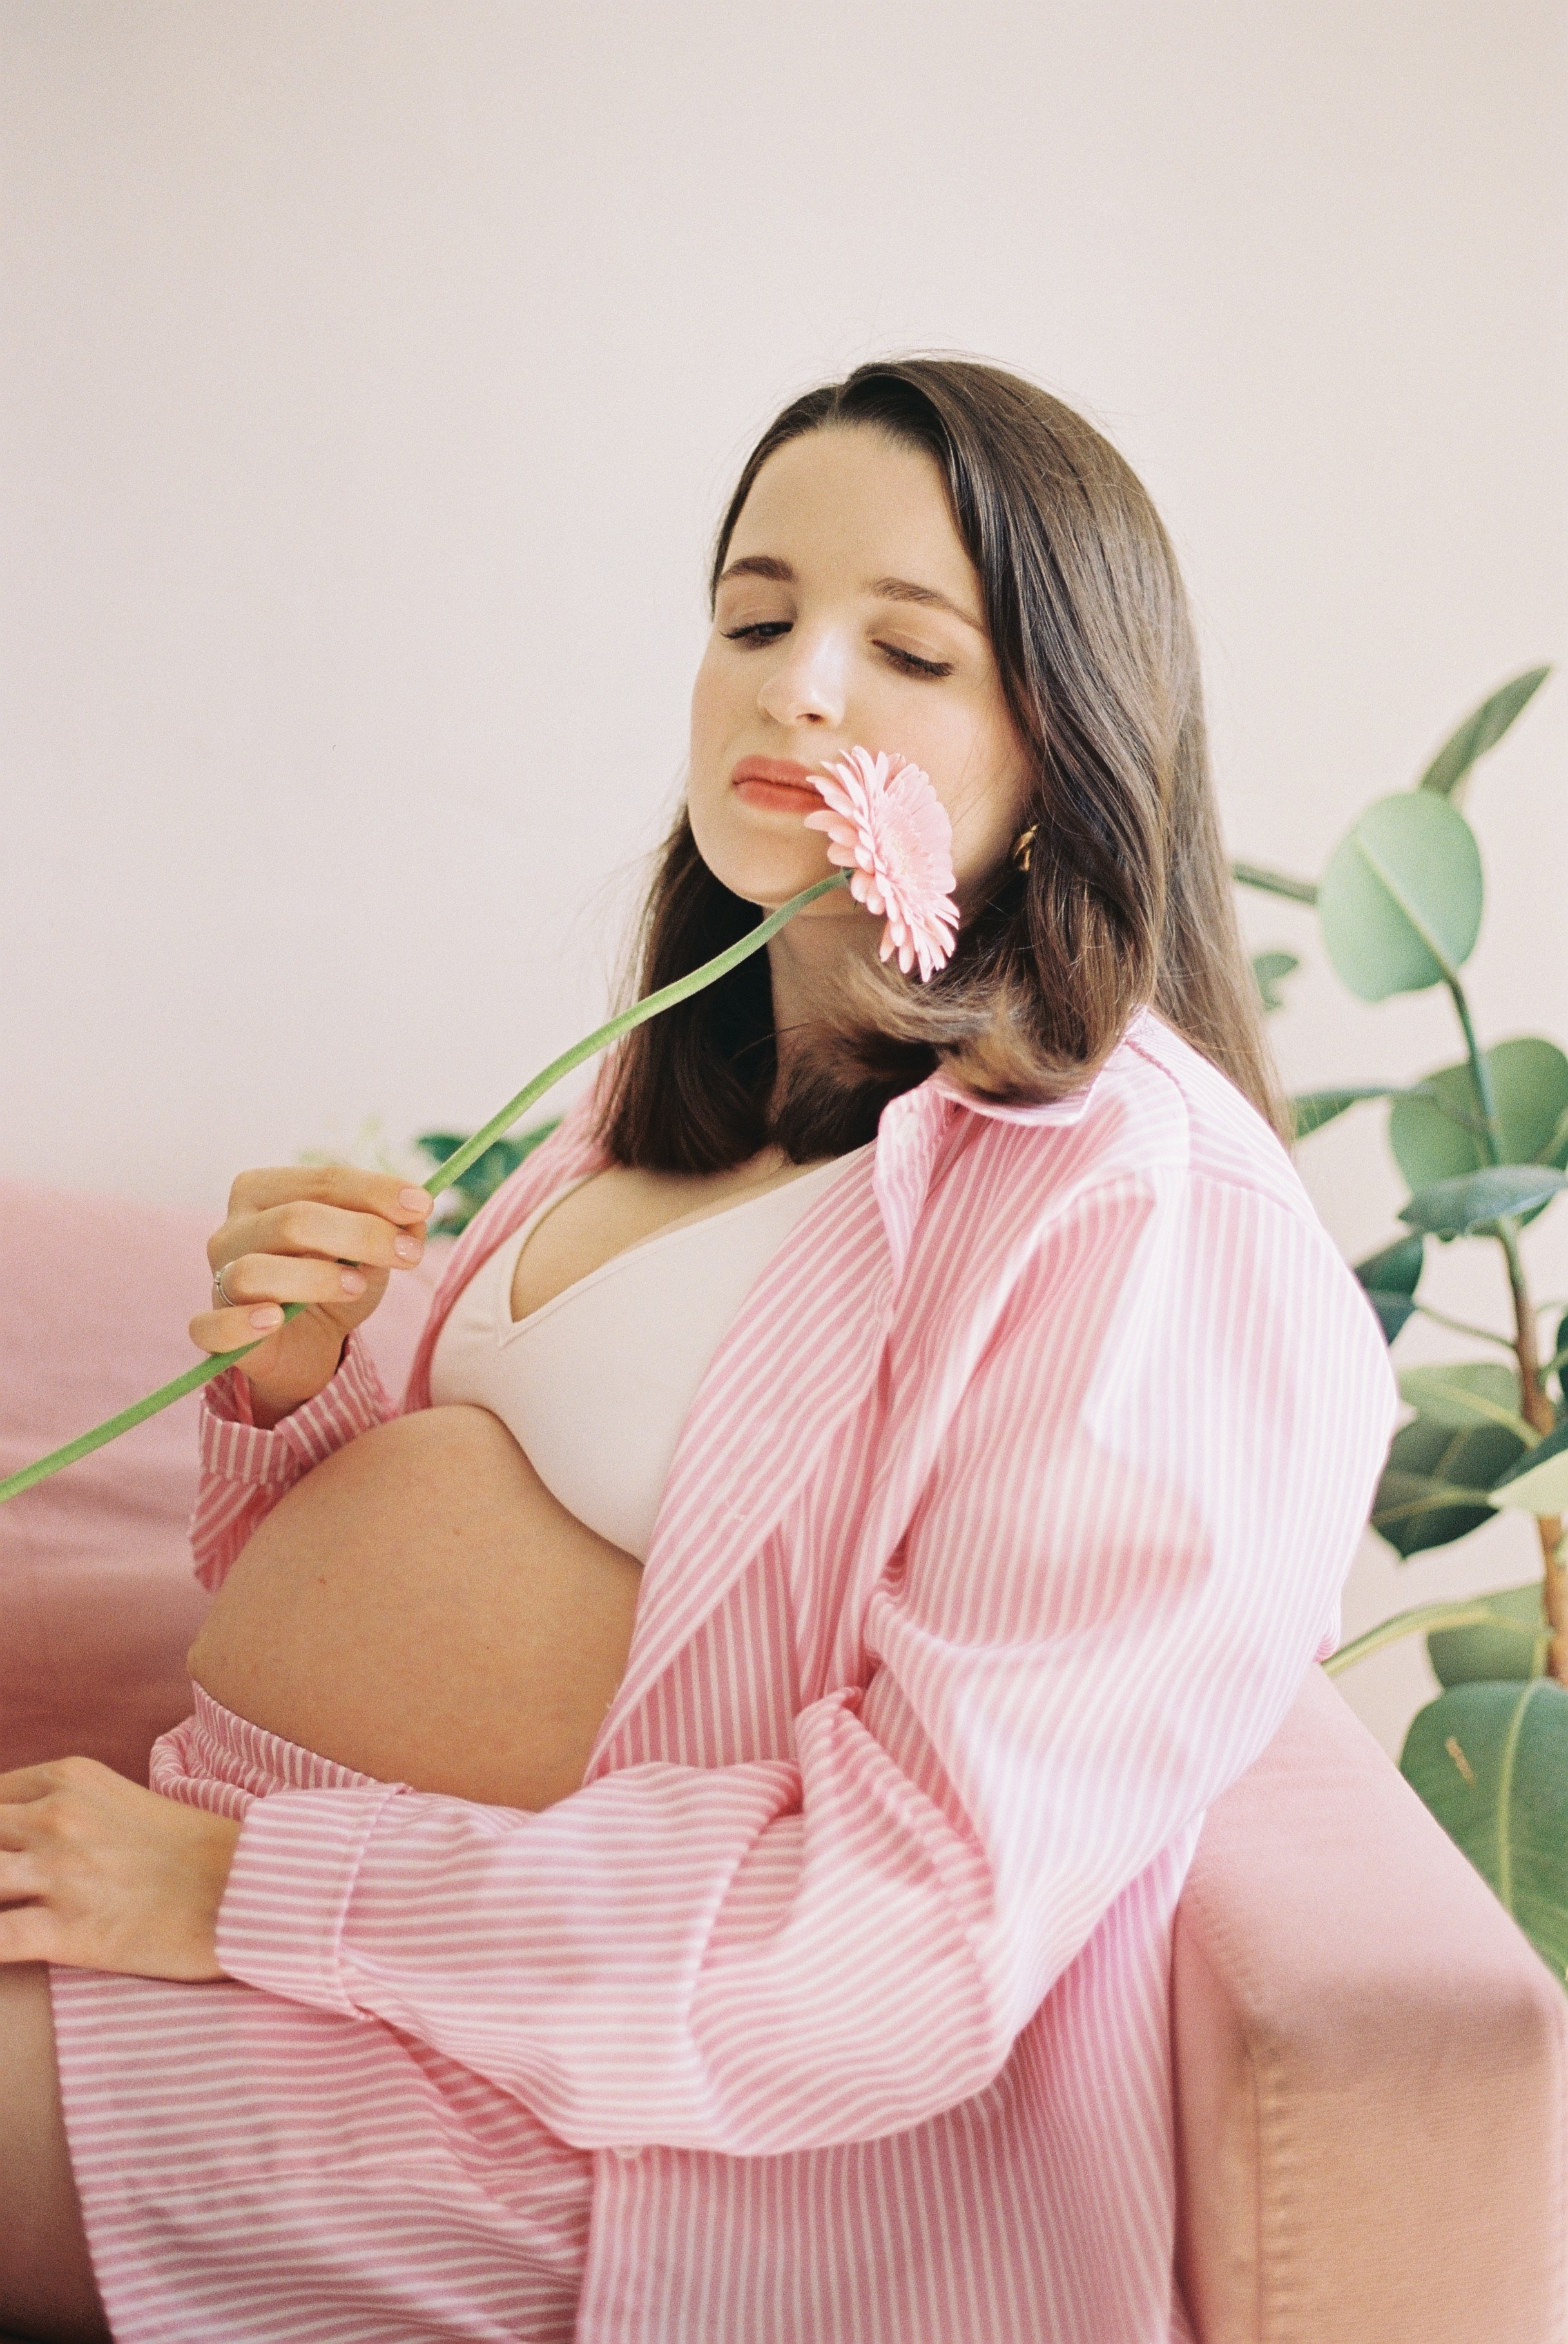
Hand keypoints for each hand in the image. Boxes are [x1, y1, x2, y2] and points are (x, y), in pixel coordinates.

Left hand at [0, 1758, 240, 1980]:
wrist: (251, 1888)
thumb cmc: (198, 1851)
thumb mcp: (125, 1803)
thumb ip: (70, 1810)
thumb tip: (29, 1835)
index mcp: (70, 1780)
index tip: (4, 1851)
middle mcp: (55, 1818)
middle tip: (4, 1886)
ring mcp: (58, 1873)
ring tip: (3, 1904)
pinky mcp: (65, 1930)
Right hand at [192, 1165, 433, 1422]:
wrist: (307, 1344)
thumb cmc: (334, 1282)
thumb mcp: (371, 1252)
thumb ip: (394, 1228)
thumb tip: (420, 1211)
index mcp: (266, 1190)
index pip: (323, 1181)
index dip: (375, 1191)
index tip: (423, 1205)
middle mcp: (234, 1228)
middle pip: (294, 1221)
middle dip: (360, 1234)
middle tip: (409, 1255)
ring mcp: (219, 1278)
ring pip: (256, 1270)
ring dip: (315, 1278)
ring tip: (358, 1287)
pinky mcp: (213, 1328)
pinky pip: (211, 1326)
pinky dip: (242, 1323)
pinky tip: (276, 1319)